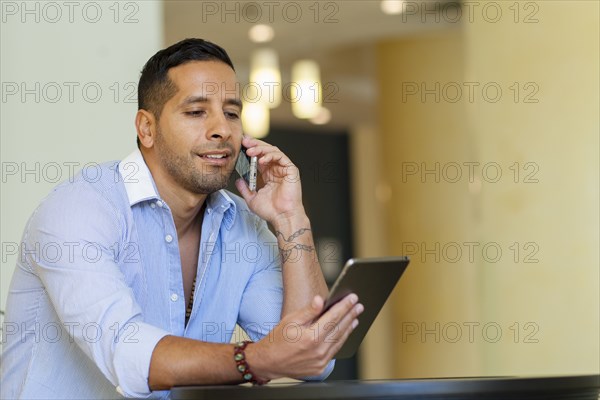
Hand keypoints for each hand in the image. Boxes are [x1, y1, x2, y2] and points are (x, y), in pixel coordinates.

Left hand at [235, 137, 303, 225]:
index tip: (240, 145)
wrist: (282, 217)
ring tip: (250, 151)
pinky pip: (281, 157)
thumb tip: (238, 180)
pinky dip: (270, 156)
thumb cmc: (271, 211)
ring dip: (260, 149)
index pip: (259, 158)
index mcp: (268, 175)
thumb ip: (244, 188)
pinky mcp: (291, 170)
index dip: (251, 150)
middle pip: (266, 151)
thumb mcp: (252, 198)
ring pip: (273, 151)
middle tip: (244, 142)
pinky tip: (261, 160)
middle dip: (255, 145)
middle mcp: (276, 170)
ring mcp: (284, 169)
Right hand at [246, 294, 363, 379]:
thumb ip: (308, 311)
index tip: (353, 298)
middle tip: (358, 305)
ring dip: (348, 328)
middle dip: (350, 315)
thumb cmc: (277, 340)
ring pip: (339, 341)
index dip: (344, 306)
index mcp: (311, 337)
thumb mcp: (290, 320)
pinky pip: (334, 351)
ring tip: (355, 317)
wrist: (268, 362)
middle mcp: (318, 351)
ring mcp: (320, 361)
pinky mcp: (320, 368)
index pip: (333, 317)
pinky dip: (341, 340)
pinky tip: (344, 333)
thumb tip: (320, 300)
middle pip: (339, 329)